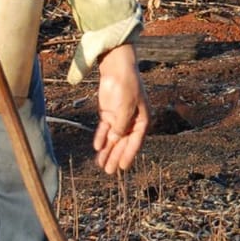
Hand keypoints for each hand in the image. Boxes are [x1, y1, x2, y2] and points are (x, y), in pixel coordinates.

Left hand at [92, 42, 149, 175]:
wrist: (116, 68)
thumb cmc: (127, 85)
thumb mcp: (126, 106)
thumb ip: (121, 124)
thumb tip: (117, 139)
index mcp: (142, 120)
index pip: (135, 141)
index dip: (129, 155)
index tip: (123, 167)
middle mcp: (131, 121)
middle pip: (123, 143)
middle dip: (116, 157)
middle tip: (109, 172)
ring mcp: (119, 117)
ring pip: (113, 138)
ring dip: (107, 151)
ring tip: (101, 164)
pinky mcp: (108, 113)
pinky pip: (104, 129)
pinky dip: (101, 138)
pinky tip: (97, 148)